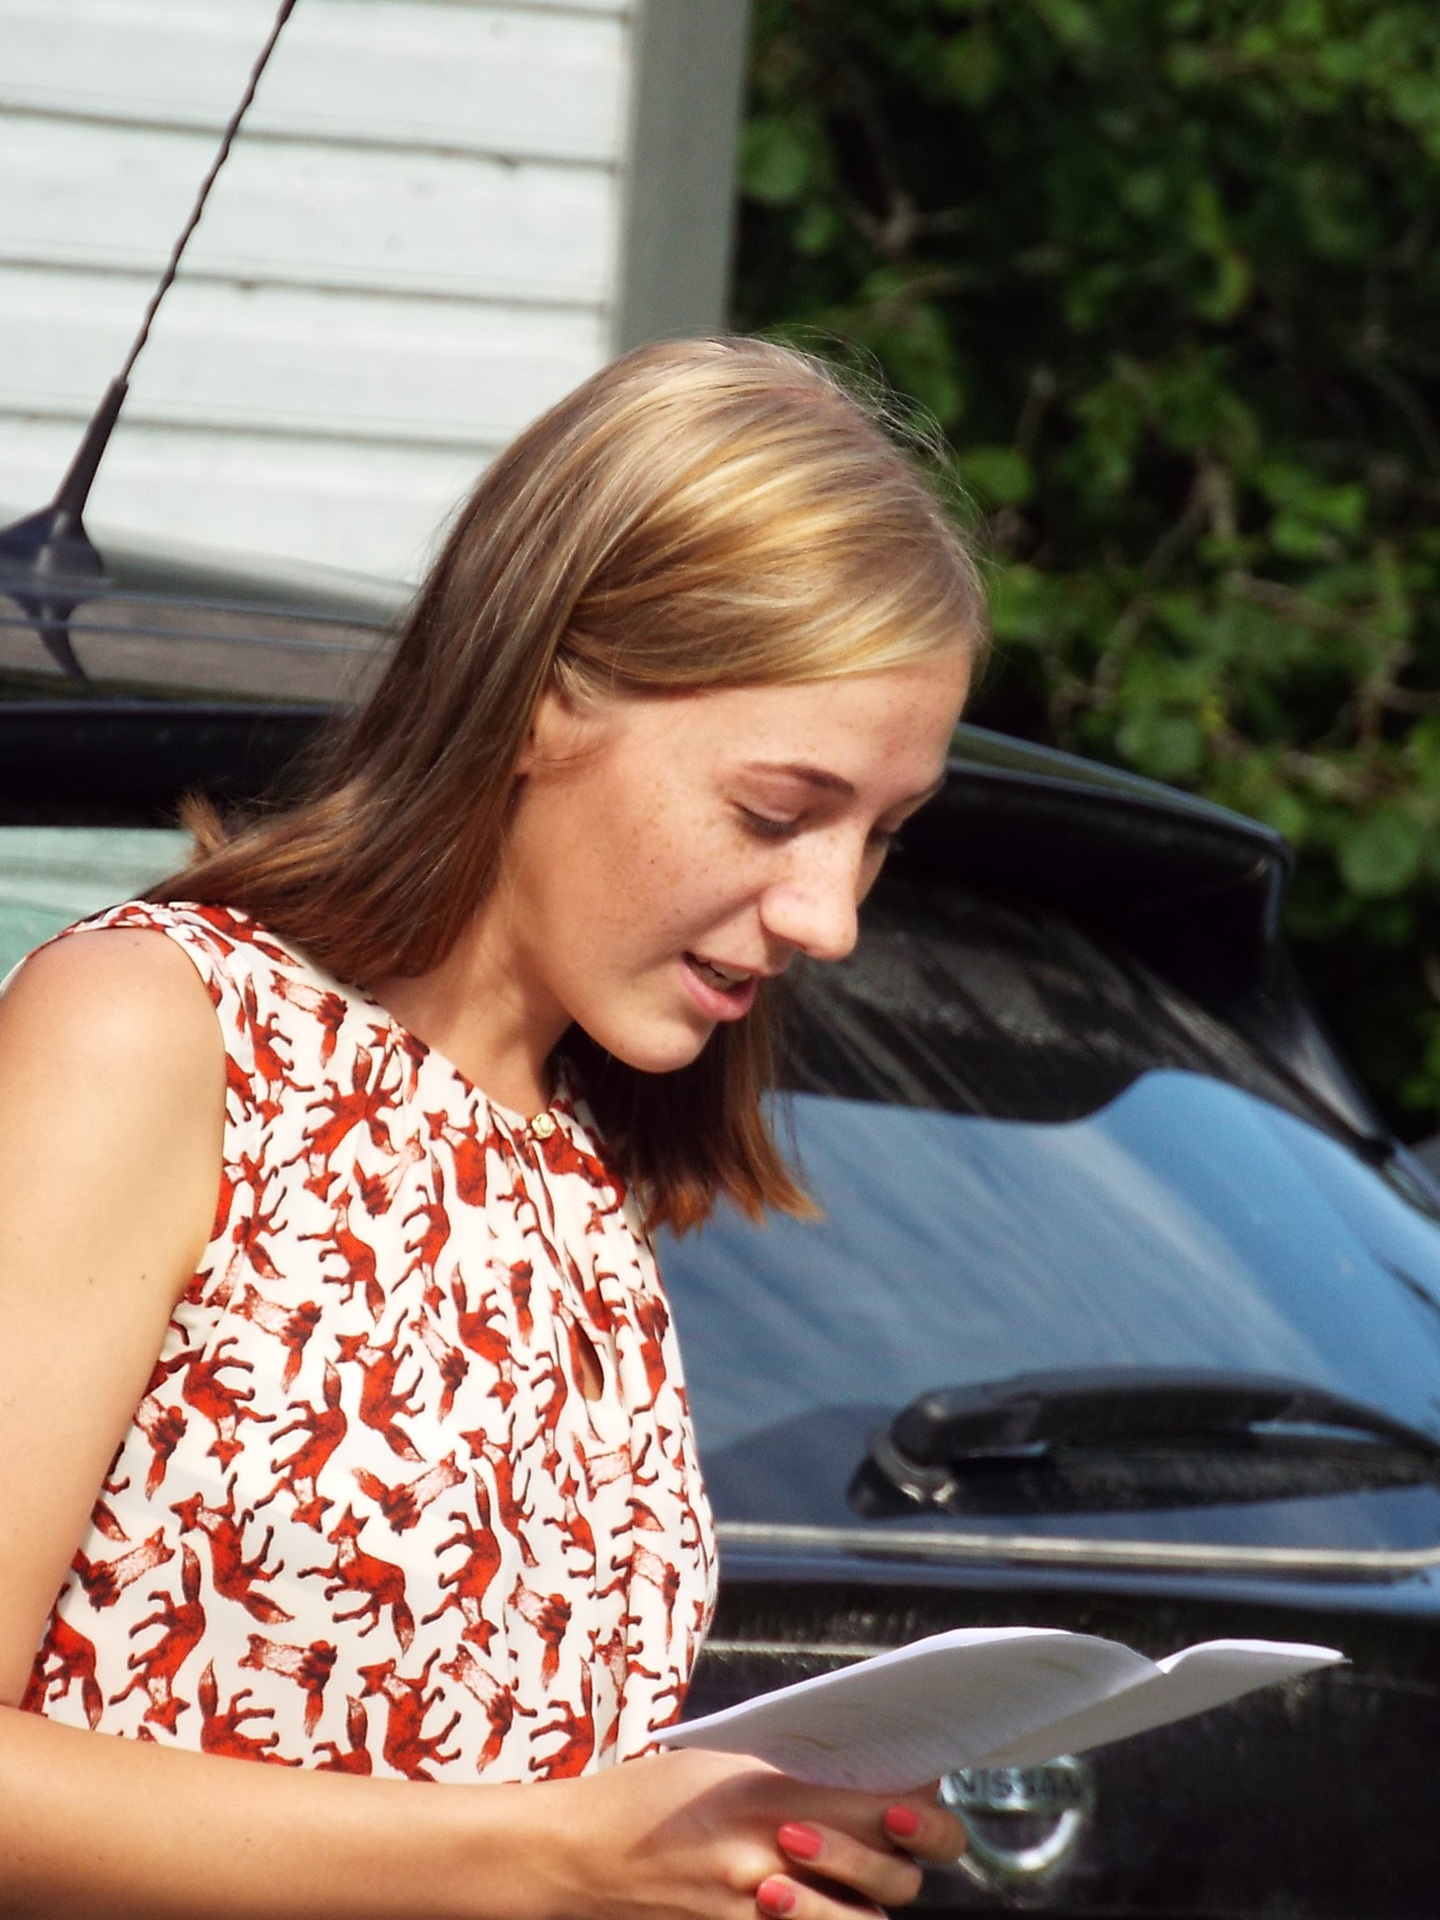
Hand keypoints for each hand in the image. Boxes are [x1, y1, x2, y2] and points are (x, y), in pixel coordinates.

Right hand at [532, 1747, 965, 1919]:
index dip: (915, 1806)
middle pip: (888, 1878)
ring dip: (868, 1896)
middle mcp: (770, 1861)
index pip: (879, 1810)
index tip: (916, 1791)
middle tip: (897, 1826)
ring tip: (857, 1868)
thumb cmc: (646, 1798)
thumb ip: (794, 1770)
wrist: (578, 1858)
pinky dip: (828, 1917)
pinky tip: (822, 1899)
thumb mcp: (723, 1761)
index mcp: (767, 1798)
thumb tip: (862, 1771)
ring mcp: (758, 1912)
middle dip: (902, 1855)